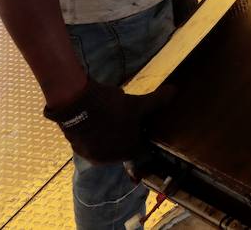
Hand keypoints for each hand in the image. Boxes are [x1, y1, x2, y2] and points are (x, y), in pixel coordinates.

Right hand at [43, 79, 175, 163]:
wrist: (78, 104)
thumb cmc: (112, 107)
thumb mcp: (138, 103)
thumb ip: (157, 100)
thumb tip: (174, 91)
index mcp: (127, 152)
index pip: (139, 148)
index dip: (140, 134)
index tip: (138, 123)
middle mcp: (109, 160)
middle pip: (121, 147)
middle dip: (124, 134)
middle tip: (123, 116)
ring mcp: (91, 155)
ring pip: (105, 145)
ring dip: (108, 135)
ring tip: (109, 116)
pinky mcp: (77, 148)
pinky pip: (90, 143)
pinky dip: (94, 134)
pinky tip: (95, 119)